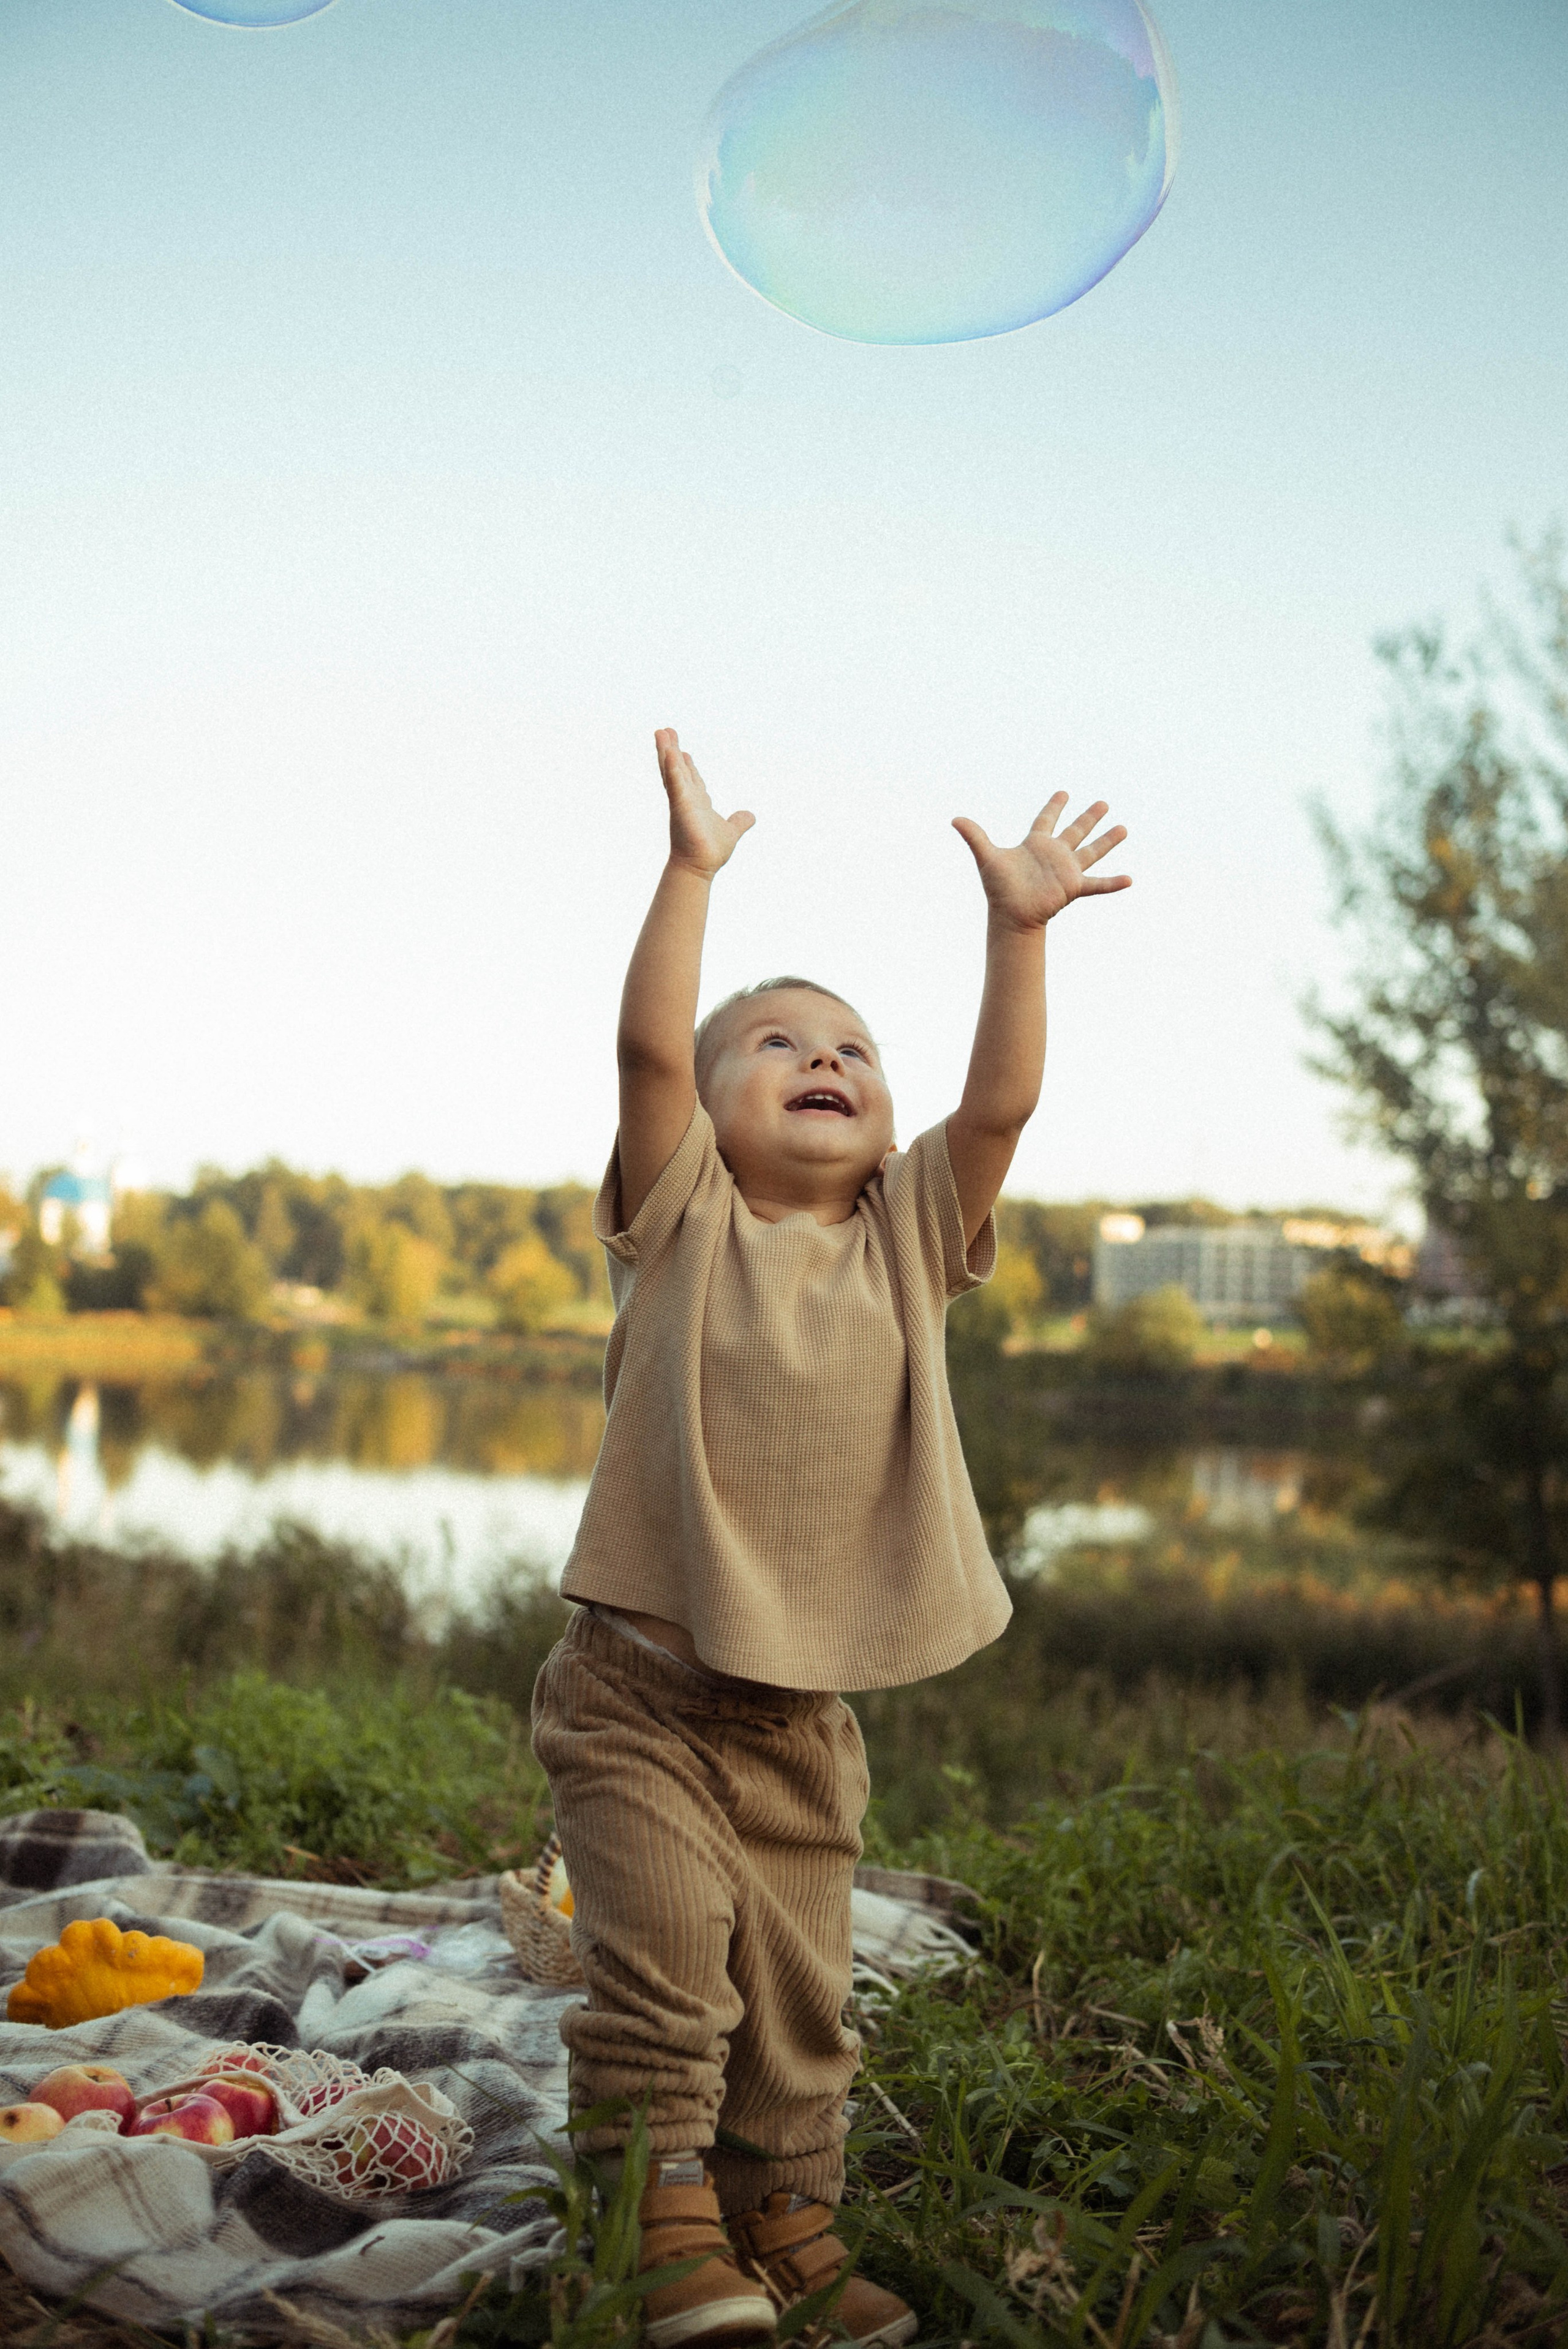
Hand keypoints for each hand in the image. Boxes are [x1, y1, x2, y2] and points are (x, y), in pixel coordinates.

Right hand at [656, 728, 754, 878]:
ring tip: (661, 732)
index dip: (686, 765)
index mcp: (696, 802)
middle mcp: (686, 798)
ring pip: (671, 770)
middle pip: (677, 768)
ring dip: (666, 750)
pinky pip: (676, 783)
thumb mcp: (730, 831)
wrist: (701, 867)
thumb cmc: (710, 851)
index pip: (690, 778)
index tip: (682, 751)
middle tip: (665, 731)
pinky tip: (671, 752)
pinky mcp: (680, 805)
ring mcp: (681, 800)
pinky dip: (673, 767)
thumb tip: (750, 816)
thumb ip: (739, 822)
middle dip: (671, 750)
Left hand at [952, 793, 1129, 930]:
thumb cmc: (999, 889)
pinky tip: (1129, 879)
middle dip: (1089, 817)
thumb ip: (974, 836)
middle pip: (1075, 830)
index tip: (1064, 792)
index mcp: (1036, 844)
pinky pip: (1097, 884)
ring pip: (1091, 851)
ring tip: (1123, 828)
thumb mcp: (987, 857)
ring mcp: (1066, 870)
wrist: (1011, 916)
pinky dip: (1113, 883)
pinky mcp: (1073, 887)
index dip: (1054, 806)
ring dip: (1107, 841)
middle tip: (1103, 803)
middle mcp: (1054, 854)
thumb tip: (954, 818)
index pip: (1046, 819)